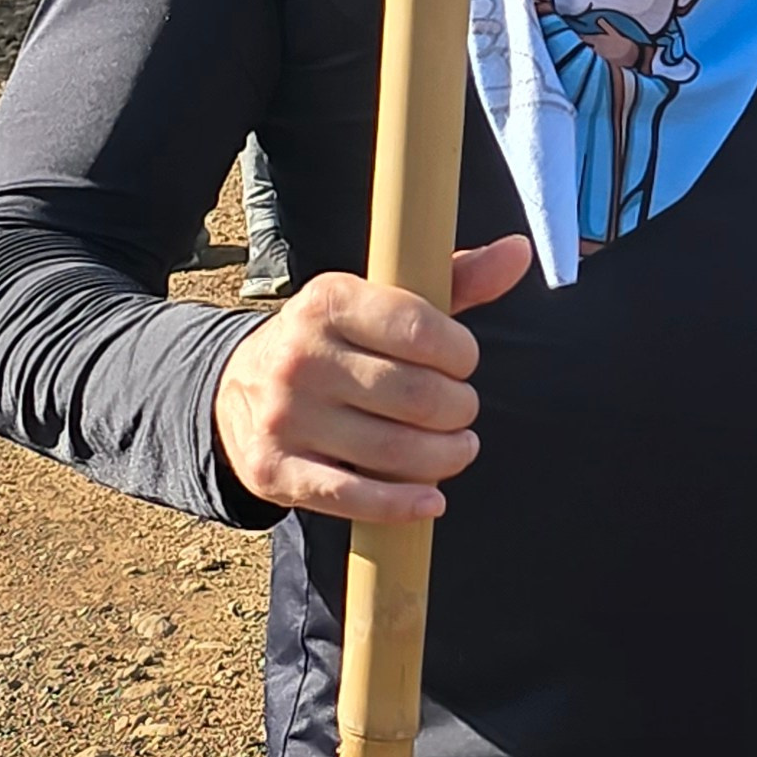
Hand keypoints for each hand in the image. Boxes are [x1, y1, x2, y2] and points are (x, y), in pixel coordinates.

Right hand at [212, 237, 532, 521]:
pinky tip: (430, 499)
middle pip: (417, 397)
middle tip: (461, 411)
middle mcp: (300, 355)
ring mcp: (284, 415)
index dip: (461, 354)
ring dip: (444, 458)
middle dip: (459, 410)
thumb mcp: (381, 300)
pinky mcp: (275, 470)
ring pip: (394, 451)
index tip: (463, 364)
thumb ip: (455, 279)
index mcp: (328, 300)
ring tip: (454, 450)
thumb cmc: (335, 342)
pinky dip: (404, 503)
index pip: (420, 329)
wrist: (237, 388)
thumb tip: (519, 253)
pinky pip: (354, 496)